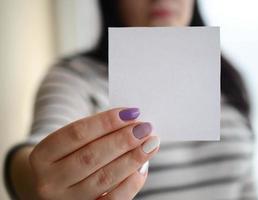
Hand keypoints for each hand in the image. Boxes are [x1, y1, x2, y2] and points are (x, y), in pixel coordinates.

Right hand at [29, 107, 159, 199]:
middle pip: (91, 156)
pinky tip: (142, 167)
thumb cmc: (66, 157)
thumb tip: (132, 123)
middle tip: (145, 128)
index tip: (132, 112)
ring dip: (132, 158)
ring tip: (150, 144)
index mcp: (42, 155)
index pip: (77, 133)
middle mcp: (49, 181)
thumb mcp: (69, 143)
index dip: (106, 122)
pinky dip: (131, 183)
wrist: (50, 187)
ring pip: (104, 178)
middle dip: (123, 140)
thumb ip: (95, 133)